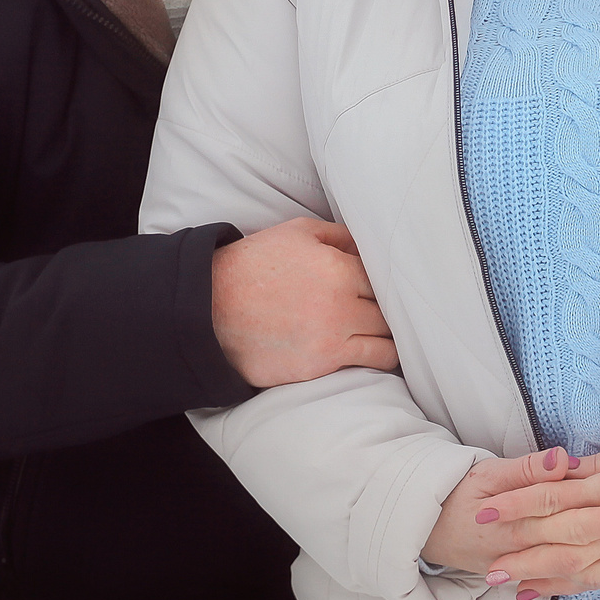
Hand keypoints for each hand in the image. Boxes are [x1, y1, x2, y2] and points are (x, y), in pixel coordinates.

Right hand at [210, 216, 397, 387]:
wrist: (210, 308)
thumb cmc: (252, 265)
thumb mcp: (296, 233)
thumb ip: (339, 236)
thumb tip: (369, 246)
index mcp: (338, 267)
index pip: (384, 277)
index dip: (386, 282)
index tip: (387, 288)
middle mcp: (341, 304)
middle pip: (389, 311)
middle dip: (390, 310)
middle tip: (389, 312)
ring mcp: (332, 338)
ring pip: (387, 342)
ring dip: (390, 337)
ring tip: (388, 335)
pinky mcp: (320, 366)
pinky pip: (368, 363)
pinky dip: (378, 358)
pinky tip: (377, 353)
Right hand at [422, 446, 599, 599]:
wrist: (429, 530)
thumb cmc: (460, 494)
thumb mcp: (484, 472)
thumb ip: (523, 467)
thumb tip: (559, 459)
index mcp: (521, 517)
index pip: (570, 514)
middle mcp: (533, 547)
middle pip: (588, 554)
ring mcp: (536, 566)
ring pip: (588, 575)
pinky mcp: (537, 574)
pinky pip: (573, 585)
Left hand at [461, 428, 599, 598]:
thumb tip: (562, 470)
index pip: (558, 496)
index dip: (519, 505)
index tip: (486, 511)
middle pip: (567, 541)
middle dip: (525, 555)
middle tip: (489, 569)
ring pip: (589, 567)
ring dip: (549, 578)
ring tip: (515, 587)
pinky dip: (587, 584)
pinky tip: (562, 589)